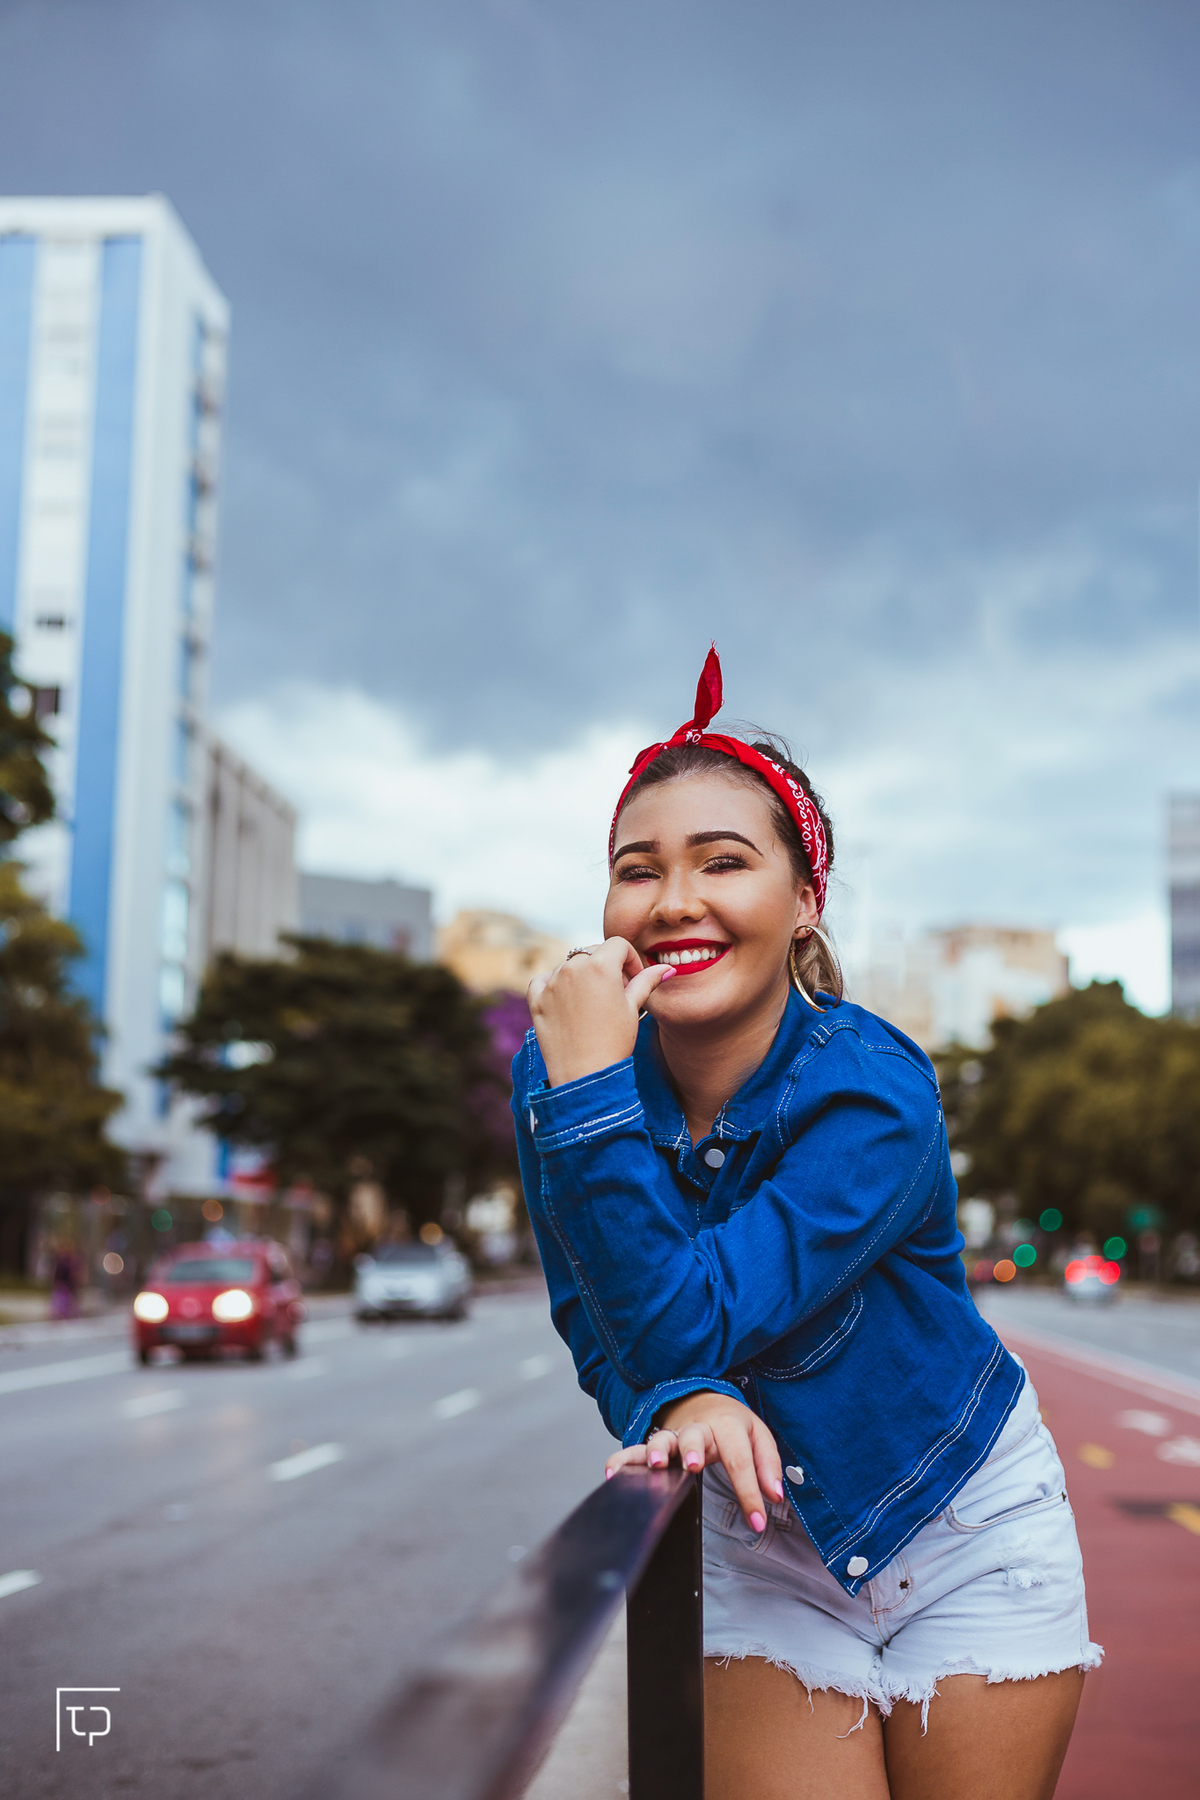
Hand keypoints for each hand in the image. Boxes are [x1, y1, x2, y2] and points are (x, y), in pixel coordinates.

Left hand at [527, 937, 675, 1085]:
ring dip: (582, 976)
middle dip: (607, 966)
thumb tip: (667, 968)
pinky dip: (554, 984)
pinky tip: (567, 1002)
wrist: (586, 1075)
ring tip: (594, 1003)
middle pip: (593, 952)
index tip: (633, 978)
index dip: (630, 959)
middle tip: (616, 993)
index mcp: (600, 965)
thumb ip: (647, 981)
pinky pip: (544, 979)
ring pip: (570, 965)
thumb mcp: (634, 1008)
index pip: (618, 944)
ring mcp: (552, 982)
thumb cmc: (615, 1041)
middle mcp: (572, 967)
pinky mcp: (537, 998)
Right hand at [604, 1390, 783, 1533]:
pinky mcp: (655, 1444)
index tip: (758, 1521)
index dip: (749, 1492)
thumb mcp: (758, 1436)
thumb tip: (775, 1495)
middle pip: (695, 1437)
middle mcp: (698, 1429)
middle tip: (694, 1465)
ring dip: (659, 1451)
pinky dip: (624, 1459)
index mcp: (728, 1425)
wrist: (701, 1398)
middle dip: (694, 1450)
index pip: (740, 1459)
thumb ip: (768, 1465)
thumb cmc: (732, 1425)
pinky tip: (614, 1471)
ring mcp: (674, 1435)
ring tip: (657, 1465)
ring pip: (663, 1439)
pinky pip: (636, 1450)